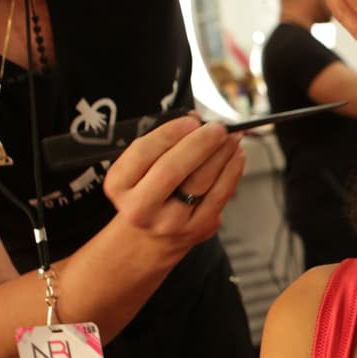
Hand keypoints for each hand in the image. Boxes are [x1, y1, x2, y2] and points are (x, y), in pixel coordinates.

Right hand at [102, 115, 245, 251]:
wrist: (150, 237)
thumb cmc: (147, 191)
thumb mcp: (139, 168)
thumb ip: (162, 143)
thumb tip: (196, 120)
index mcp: (120, 185)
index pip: (143, 153)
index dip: (170, 133)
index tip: (191, 121)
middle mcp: (140, 207)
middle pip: (172, 169)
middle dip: (199, 144)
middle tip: (217, 128)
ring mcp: (169, 222)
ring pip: (200, 182)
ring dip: (221, 154)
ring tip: (231, 137)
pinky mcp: (197, 229)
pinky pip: (219, 195)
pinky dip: (232, 171)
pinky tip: (236, 155)